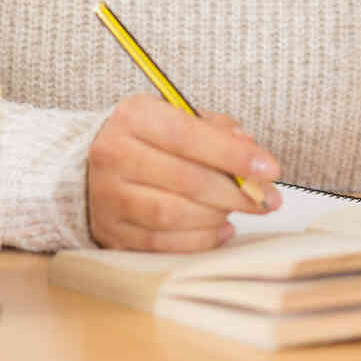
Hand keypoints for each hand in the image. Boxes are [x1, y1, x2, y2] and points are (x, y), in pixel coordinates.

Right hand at [86, 96, 282, 251]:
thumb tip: (249, 148)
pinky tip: (220, 228)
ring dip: (218, 215)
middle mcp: (113, 155)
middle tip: (267, 199)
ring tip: (236, 210)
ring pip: (174, 214)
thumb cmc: (147, 140)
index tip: (270, 167)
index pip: (187, 135)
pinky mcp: (110, 232)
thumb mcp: (176, 117)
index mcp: (132, 116)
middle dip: (236, 192)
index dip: (232, 155)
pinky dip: (200, 240)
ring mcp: (108, 197)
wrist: (90, 168)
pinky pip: (163, 243)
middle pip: (185, 179)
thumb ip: (215, 129)